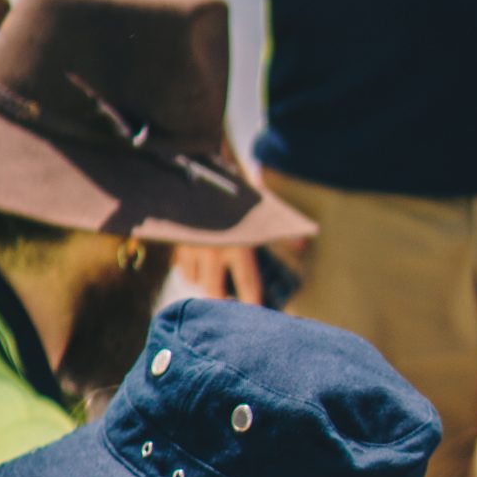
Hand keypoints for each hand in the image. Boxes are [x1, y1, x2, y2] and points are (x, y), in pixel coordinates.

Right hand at [169, 136, 302, 303]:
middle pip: (214, 292)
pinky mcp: (174, 240)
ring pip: (194, 280)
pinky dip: (190, 268)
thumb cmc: (236, 183)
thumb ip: (281, 229)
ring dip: (204, 282)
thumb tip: (302, 247)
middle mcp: (212, 249)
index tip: (259, 315)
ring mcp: (190, 246)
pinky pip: (181, 265)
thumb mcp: (262, 204)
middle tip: (230, 307)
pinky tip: (197, 264)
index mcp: (237, 243)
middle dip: (222, 303)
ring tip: (214, 281)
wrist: (198, 161)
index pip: (248, 285)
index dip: (254, 303)